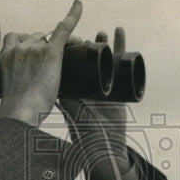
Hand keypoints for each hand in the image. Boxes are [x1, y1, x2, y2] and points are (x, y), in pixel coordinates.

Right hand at [0, 0, 81, 126]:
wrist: (20, 113)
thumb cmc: (16, 108)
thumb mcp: (9, 89)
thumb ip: (16, 79)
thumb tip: (29, 84)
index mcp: (5, 56)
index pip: (15, 38)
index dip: (28, 40)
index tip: (33, 44)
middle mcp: (18, 48)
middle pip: (36, 37)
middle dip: (46, 44)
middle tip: (58, 56)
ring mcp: (34, 49)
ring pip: (49, 38)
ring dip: (58, 43)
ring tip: (69, 52)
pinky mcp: (50, 54)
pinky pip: (63, 29)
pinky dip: (73, 15)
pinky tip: (79, 4)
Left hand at [58, 26, 132, 179]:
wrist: (107, 146)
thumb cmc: (88, 134)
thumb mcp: (75, 116)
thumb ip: (69, 104)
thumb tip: (59, 89)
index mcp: (73, 88)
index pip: (69, 65)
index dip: (69, 53)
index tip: (67, 42)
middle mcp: (87, 84)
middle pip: (86, 58)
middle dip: (86, 45)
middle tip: (86, 38)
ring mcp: (103, 82)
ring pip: (102, 56)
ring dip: (101, 42)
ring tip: (100, 33)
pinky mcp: (119, 83)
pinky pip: (119, 60)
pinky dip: (120, 46)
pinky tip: (118, 33)